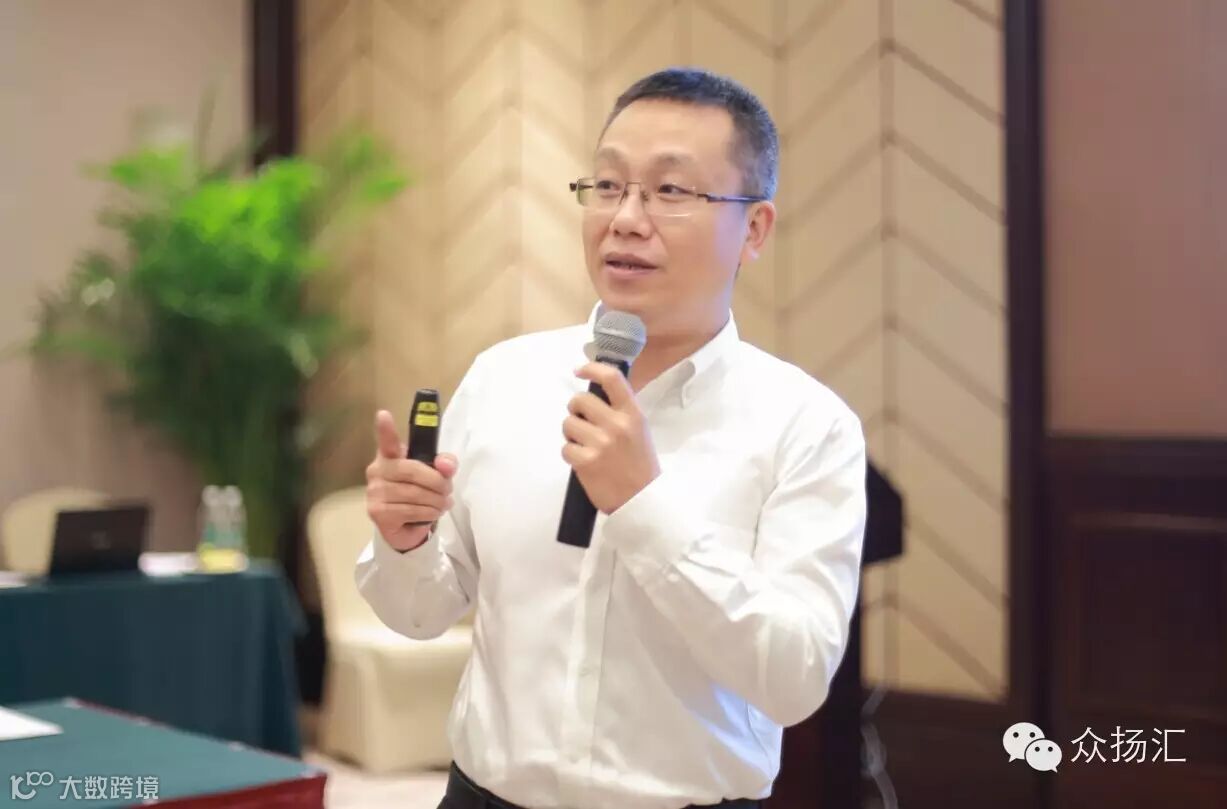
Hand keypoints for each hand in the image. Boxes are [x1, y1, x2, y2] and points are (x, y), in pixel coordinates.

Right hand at [366, 410, 458, 551]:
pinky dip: (429, 513)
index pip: (387, 440)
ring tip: (442, 504)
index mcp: (390, 455)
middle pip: (413, 471)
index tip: (383, 415)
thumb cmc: (419, 492)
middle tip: (448, 490)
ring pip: (415, 493)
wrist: (404, 526)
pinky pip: (411, 510)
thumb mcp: (435, 475)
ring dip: (436, 501)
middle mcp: (377, 470)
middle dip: (437, 482)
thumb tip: (446, 465)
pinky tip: (432, 513)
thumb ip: (444, 465)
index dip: (385, 428)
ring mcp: (374, 492)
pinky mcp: (378, 512)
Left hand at [562, 362, 660, 513]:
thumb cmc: (640, 465)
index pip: (612, 379)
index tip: (579, 370)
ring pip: (568, 424)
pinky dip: (571, 454)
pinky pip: (565, 448)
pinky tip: (583, 462)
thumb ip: (621, 412)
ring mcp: (601, 443)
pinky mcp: (586, 462)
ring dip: (571, 434)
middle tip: (581, 422)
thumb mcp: (640, 431)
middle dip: (575, 410)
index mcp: (633, 414)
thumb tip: (595, 395)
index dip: (592, 369)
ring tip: (584, 445)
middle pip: (580, 401)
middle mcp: (617, 425)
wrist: (643, 501)